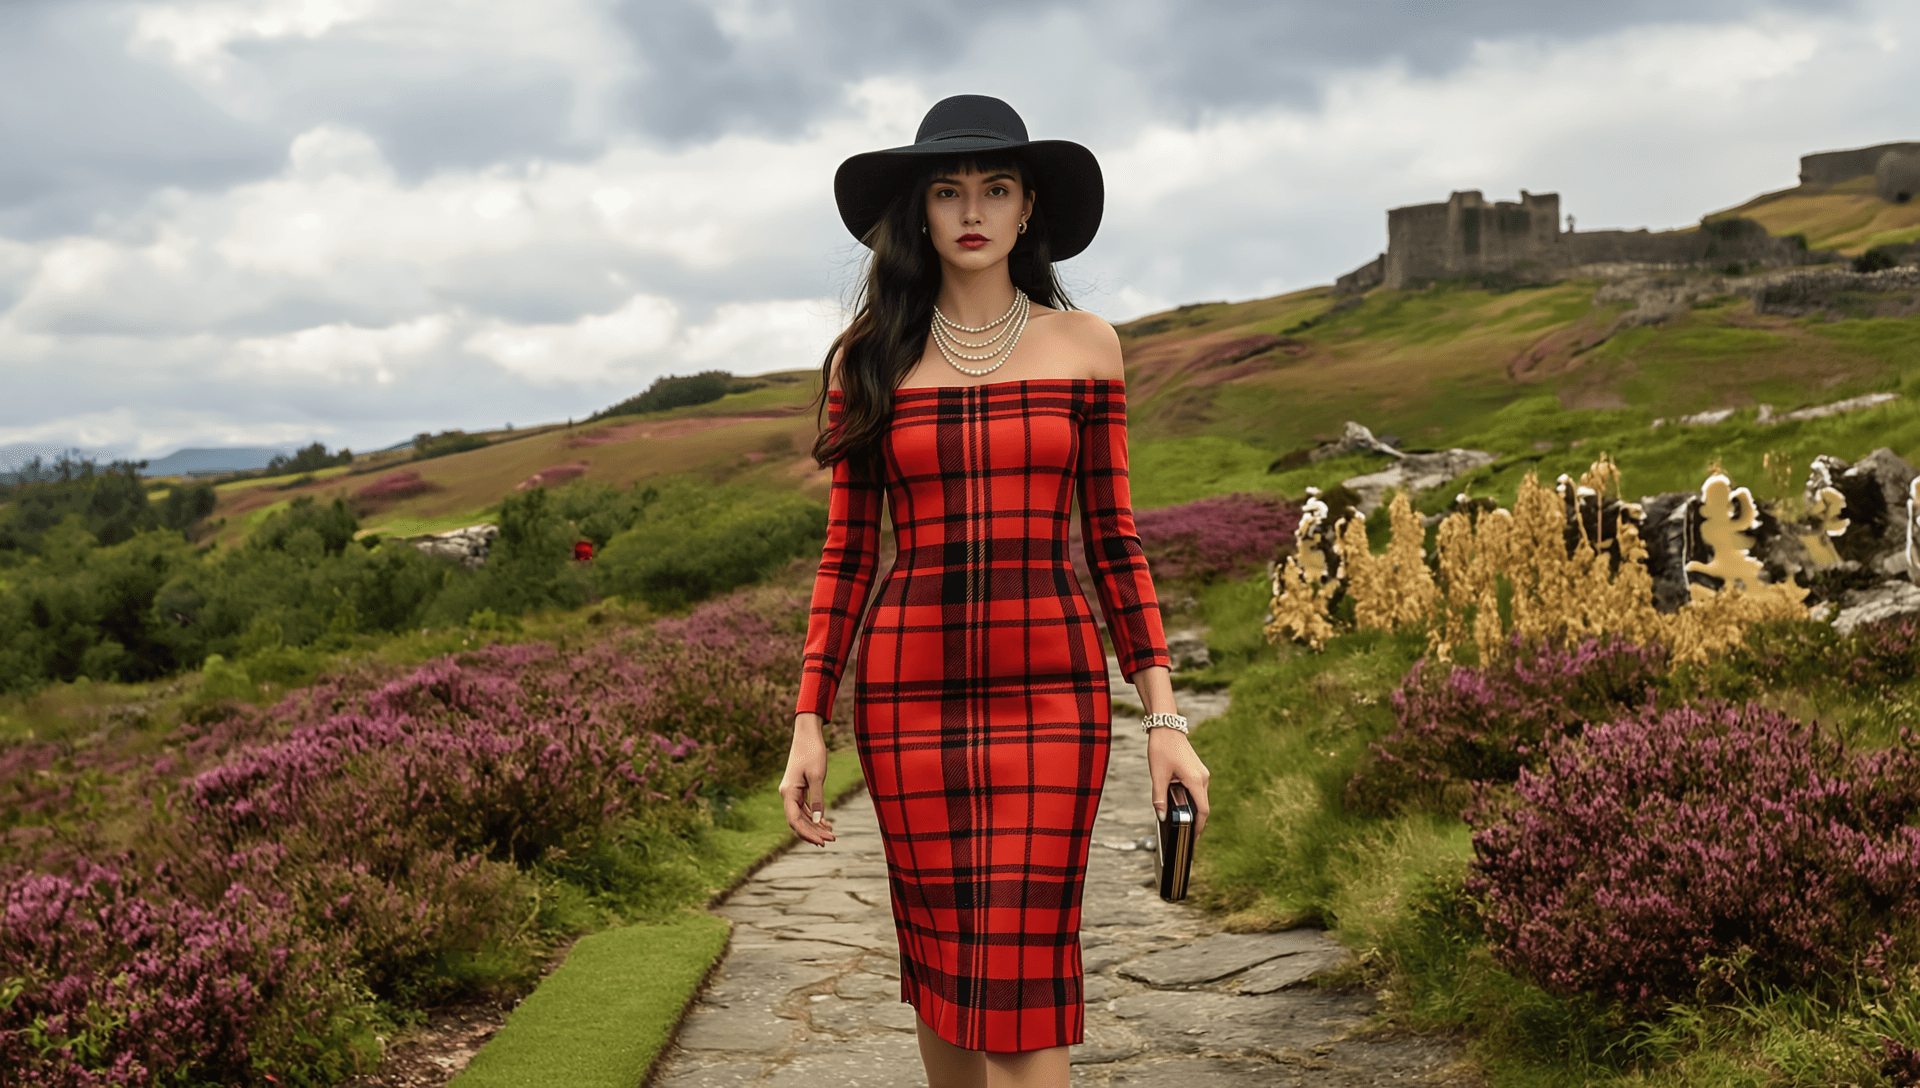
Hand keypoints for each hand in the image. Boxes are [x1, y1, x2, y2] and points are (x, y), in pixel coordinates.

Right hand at [780, 713, 835, 846]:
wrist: (808, 733)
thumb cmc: (812, 752)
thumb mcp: (817, 776)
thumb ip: (817, 799)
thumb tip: (818, 821)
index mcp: (788, 792)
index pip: (794, 821)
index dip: (807, 834)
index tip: (822, 842)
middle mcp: (787, 794)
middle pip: (798, 821)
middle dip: (814, 832)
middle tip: (832, 840)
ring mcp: (792, 791)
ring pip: (802, 815)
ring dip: (815, 826)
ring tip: (831, 834)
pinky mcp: (798, 788)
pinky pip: (804, 807)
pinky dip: (814, 816)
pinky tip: (826, 823)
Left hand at [1148, 727, 1210, 839]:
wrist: (1166, 727)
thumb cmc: (1162, 747)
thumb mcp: (1158, 775)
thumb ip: (1159, 797)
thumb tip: (1162, 816)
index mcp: (1195, 780)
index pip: (1203, 810)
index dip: (1199, 827)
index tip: (1194, 839)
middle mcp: (1203, 778)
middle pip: (1204, 806)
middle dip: (1196, 822)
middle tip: (1187, 836)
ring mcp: (1202, 774)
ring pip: (1201, 798)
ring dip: (1194, 810)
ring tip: (1184, 823)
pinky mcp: (1198, 771)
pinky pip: (1198, 791)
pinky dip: (1193, 800)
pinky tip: (1183, 806)